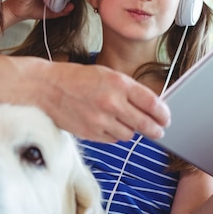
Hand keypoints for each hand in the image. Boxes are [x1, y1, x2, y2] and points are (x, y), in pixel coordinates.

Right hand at [36, 61, 170, 141]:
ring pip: (129, 134)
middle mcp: (112, 102)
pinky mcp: (91, 133)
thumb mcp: (106, 74)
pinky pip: (113, 139)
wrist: (46, 88)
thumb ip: (128, 90)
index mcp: (118, 83)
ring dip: (131, 130)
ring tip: (125, 122)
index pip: (152, 103)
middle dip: (156, 129)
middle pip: (145, 124)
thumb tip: (150, 106)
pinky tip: (108, 124)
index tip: (166, 118)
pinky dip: (114, 134)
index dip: (163, 114)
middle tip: (159, 131)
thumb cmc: (76, 78)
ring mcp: (101, 120)